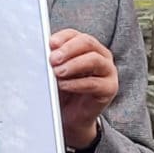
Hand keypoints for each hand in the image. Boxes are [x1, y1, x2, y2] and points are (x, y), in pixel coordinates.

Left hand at [50, 29, 116, 149]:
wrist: (70, 117)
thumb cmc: (62, 91)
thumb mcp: (55, 72)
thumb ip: (52, 61)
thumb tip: (43, 53)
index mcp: (86, 47)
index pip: (75, 34)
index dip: (62, 38)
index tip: (50, 44)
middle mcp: (101, 55)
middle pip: (87, 43)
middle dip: (68, 49)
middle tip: (53, 59)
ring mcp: (108, 71)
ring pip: (94, 60)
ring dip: (74, 64)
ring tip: (57, 73)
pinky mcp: (110, 88)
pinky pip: (94, 83)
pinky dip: (77, 83)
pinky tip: (64, 85)